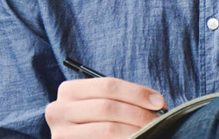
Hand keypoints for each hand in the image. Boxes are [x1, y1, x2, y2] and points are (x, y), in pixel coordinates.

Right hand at [45, 77, 167, 138]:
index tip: (159, 102)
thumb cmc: (93, 122)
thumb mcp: (99, 105)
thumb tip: (156, 103)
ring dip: (135, 130)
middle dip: (138, 113)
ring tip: (150, 131)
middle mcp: (58, 110)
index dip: (137, 92)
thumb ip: (120, 99)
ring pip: (108, 129)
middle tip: (157, 120)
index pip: (108, 85)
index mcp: (69, 90)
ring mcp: (61, 133)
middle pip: (108, 107)